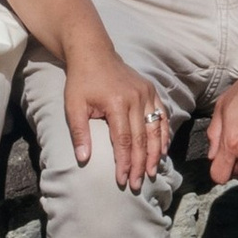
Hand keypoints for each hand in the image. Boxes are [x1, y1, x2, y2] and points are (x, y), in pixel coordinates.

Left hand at [66, 54, 174, 187]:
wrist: (93, 53)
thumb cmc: (81, 81)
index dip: (125, 163)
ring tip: (152, 172)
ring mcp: (147, 93)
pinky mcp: (151, 90)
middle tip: (138, 184)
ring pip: (156, 129)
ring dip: (155, 153)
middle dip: (140, 164)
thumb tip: (83, 159)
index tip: (123, 180)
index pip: (124, 140)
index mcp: (116, 103)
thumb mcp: (73, 106)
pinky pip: (162, 115)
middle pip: (142, 139)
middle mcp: (136, 98)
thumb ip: (80, 133)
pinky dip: (163, 134)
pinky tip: (162, 150)